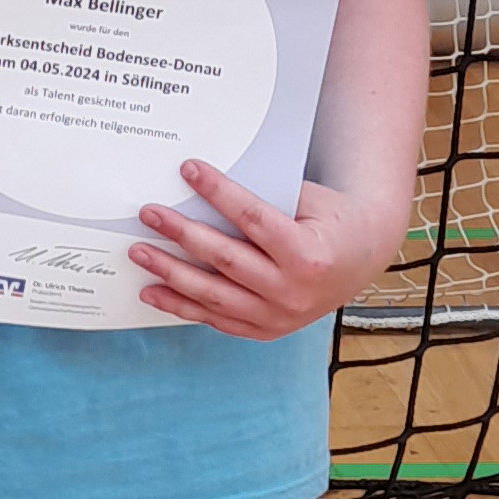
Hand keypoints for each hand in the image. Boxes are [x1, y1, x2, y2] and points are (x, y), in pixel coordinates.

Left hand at [131, 159, 399, 339]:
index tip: (188, 168)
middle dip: (182, 234)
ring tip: (139, 253)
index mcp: (308, 255)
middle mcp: (293, 292)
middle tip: (149, 213)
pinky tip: (154, 291)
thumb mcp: (310, 200)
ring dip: (171, 274)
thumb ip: (265, 196)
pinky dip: (183, 306)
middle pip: (226, 260)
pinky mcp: (267, 330)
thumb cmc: (330, 220)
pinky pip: (218, 319)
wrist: (360, 259)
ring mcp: (279, 317)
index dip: (219, 193)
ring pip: (215, 296)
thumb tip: (206, 181)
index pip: (254, 220)